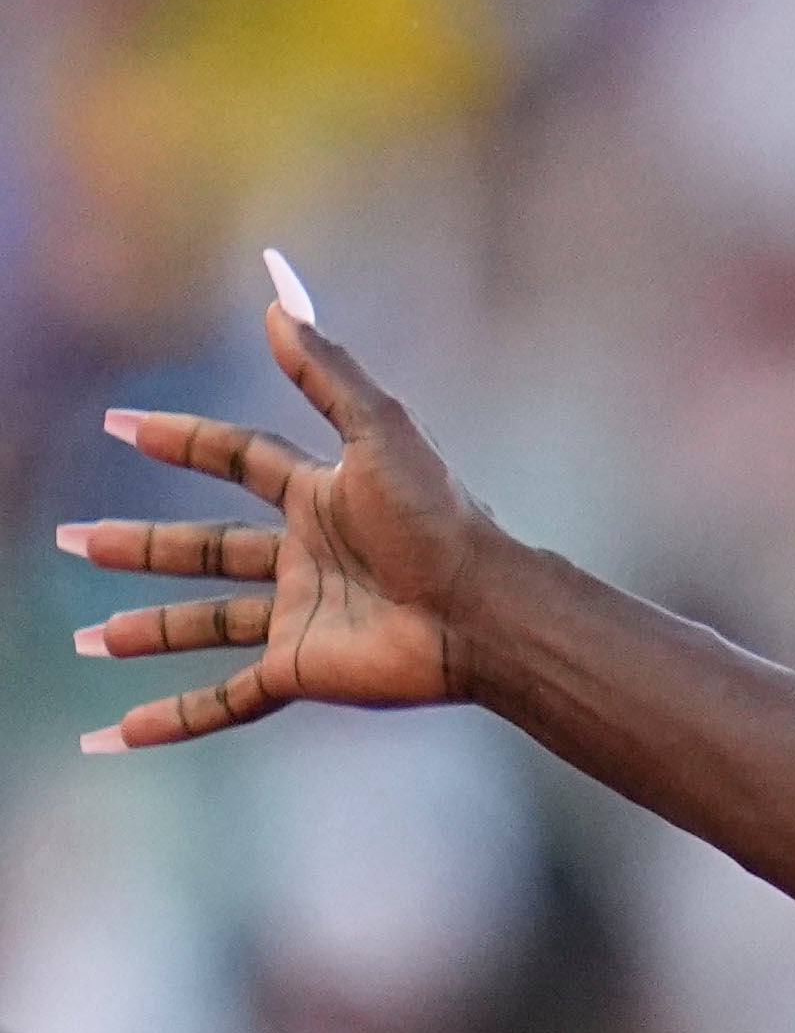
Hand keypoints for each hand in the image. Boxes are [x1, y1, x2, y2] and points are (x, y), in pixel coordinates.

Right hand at [55, 259, 495, 751]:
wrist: (483, 608)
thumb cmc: (439, 519)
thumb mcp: (380, 430)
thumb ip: (326, 369)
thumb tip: (277, 298)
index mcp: (322, 498)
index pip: (238, 459)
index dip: (183, 440)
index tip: (121, 425)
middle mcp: (307, 558)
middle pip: (205, 550)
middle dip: (139, 547)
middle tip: (74, 542)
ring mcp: (301, 618)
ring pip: (206, 625)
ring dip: (149, 630)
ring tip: (90, 639)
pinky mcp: (302, 671)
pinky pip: (224, 702)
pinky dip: (172, 719)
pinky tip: (120, 733)